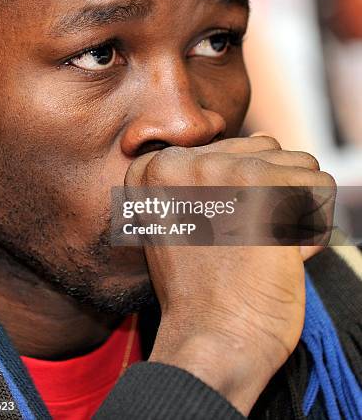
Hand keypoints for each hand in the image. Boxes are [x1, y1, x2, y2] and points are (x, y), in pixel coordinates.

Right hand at [125, 136, 335, 414]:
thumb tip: (263, 137)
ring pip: (298, 164)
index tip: (219, 235)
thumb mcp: (182, 221)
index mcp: (157, 167)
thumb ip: (208, 178)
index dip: (244, 197)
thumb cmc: (202, 291)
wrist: (210, 340)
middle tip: (244, 243)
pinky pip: (320, 187)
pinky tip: (283, 253)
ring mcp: (224, 168)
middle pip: (268, 152)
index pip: (235, 150)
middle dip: (273, 197)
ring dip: (296, 208)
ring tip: (266, 245)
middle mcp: (186, 159)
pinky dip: (315, 224)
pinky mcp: (266, 187)